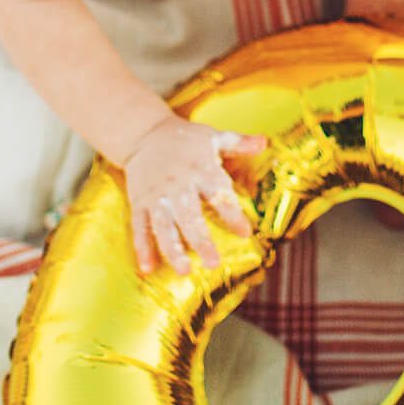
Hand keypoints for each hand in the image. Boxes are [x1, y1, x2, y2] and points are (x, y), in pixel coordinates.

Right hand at [115, 113, 266, 274]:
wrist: (145, 134)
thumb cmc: (186, 140)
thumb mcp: (213, 137)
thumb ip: (238, 143)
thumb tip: (264, 142)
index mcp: (200, 169)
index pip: (219, 193)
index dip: (232, 213)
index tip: (245, 232)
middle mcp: (177, 185)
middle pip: (189, 216)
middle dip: (201, 241)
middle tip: (213, 263)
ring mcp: (156, 196)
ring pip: (163, 226)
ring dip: (173, 249)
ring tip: (183, 270)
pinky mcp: (139, 203)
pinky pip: (140, 227)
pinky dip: (143, 248)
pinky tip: (148, 269)